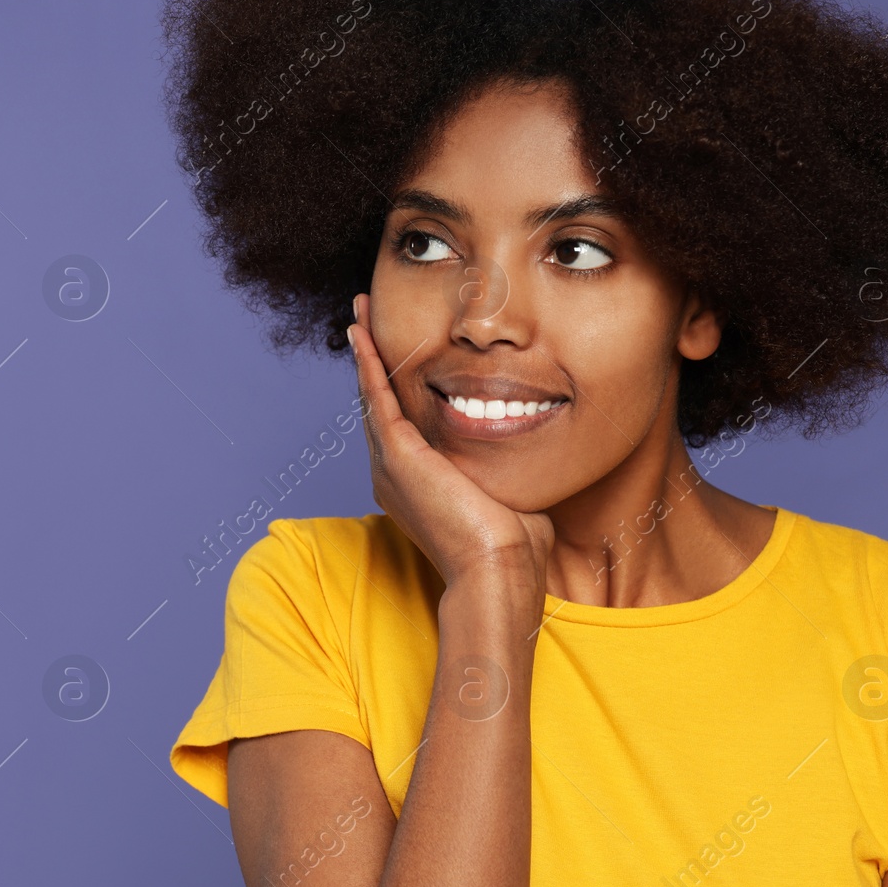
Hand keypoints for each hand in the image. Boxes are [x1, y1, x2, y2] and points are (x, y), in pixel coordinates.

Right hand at [348, 292, 553, 591]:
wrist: (498, 571)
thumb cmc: (513, 547)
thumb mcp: (507, 493)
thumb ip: (505, 468)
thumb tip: (527, 449)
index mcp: (417, 485)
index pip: (402, 425)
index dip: (397, 386)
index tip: (401, 355)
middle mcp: (394, 475)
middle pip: (378, 405)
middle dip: (373, 360)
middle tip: (366, 322)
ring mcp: (391, 465)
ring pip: (372, 396)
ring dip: (366, 353)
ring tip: (359, 316)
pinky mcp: (397, 456)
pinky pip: (376, 399)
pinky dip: (368, 364)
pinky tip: (363, 335)